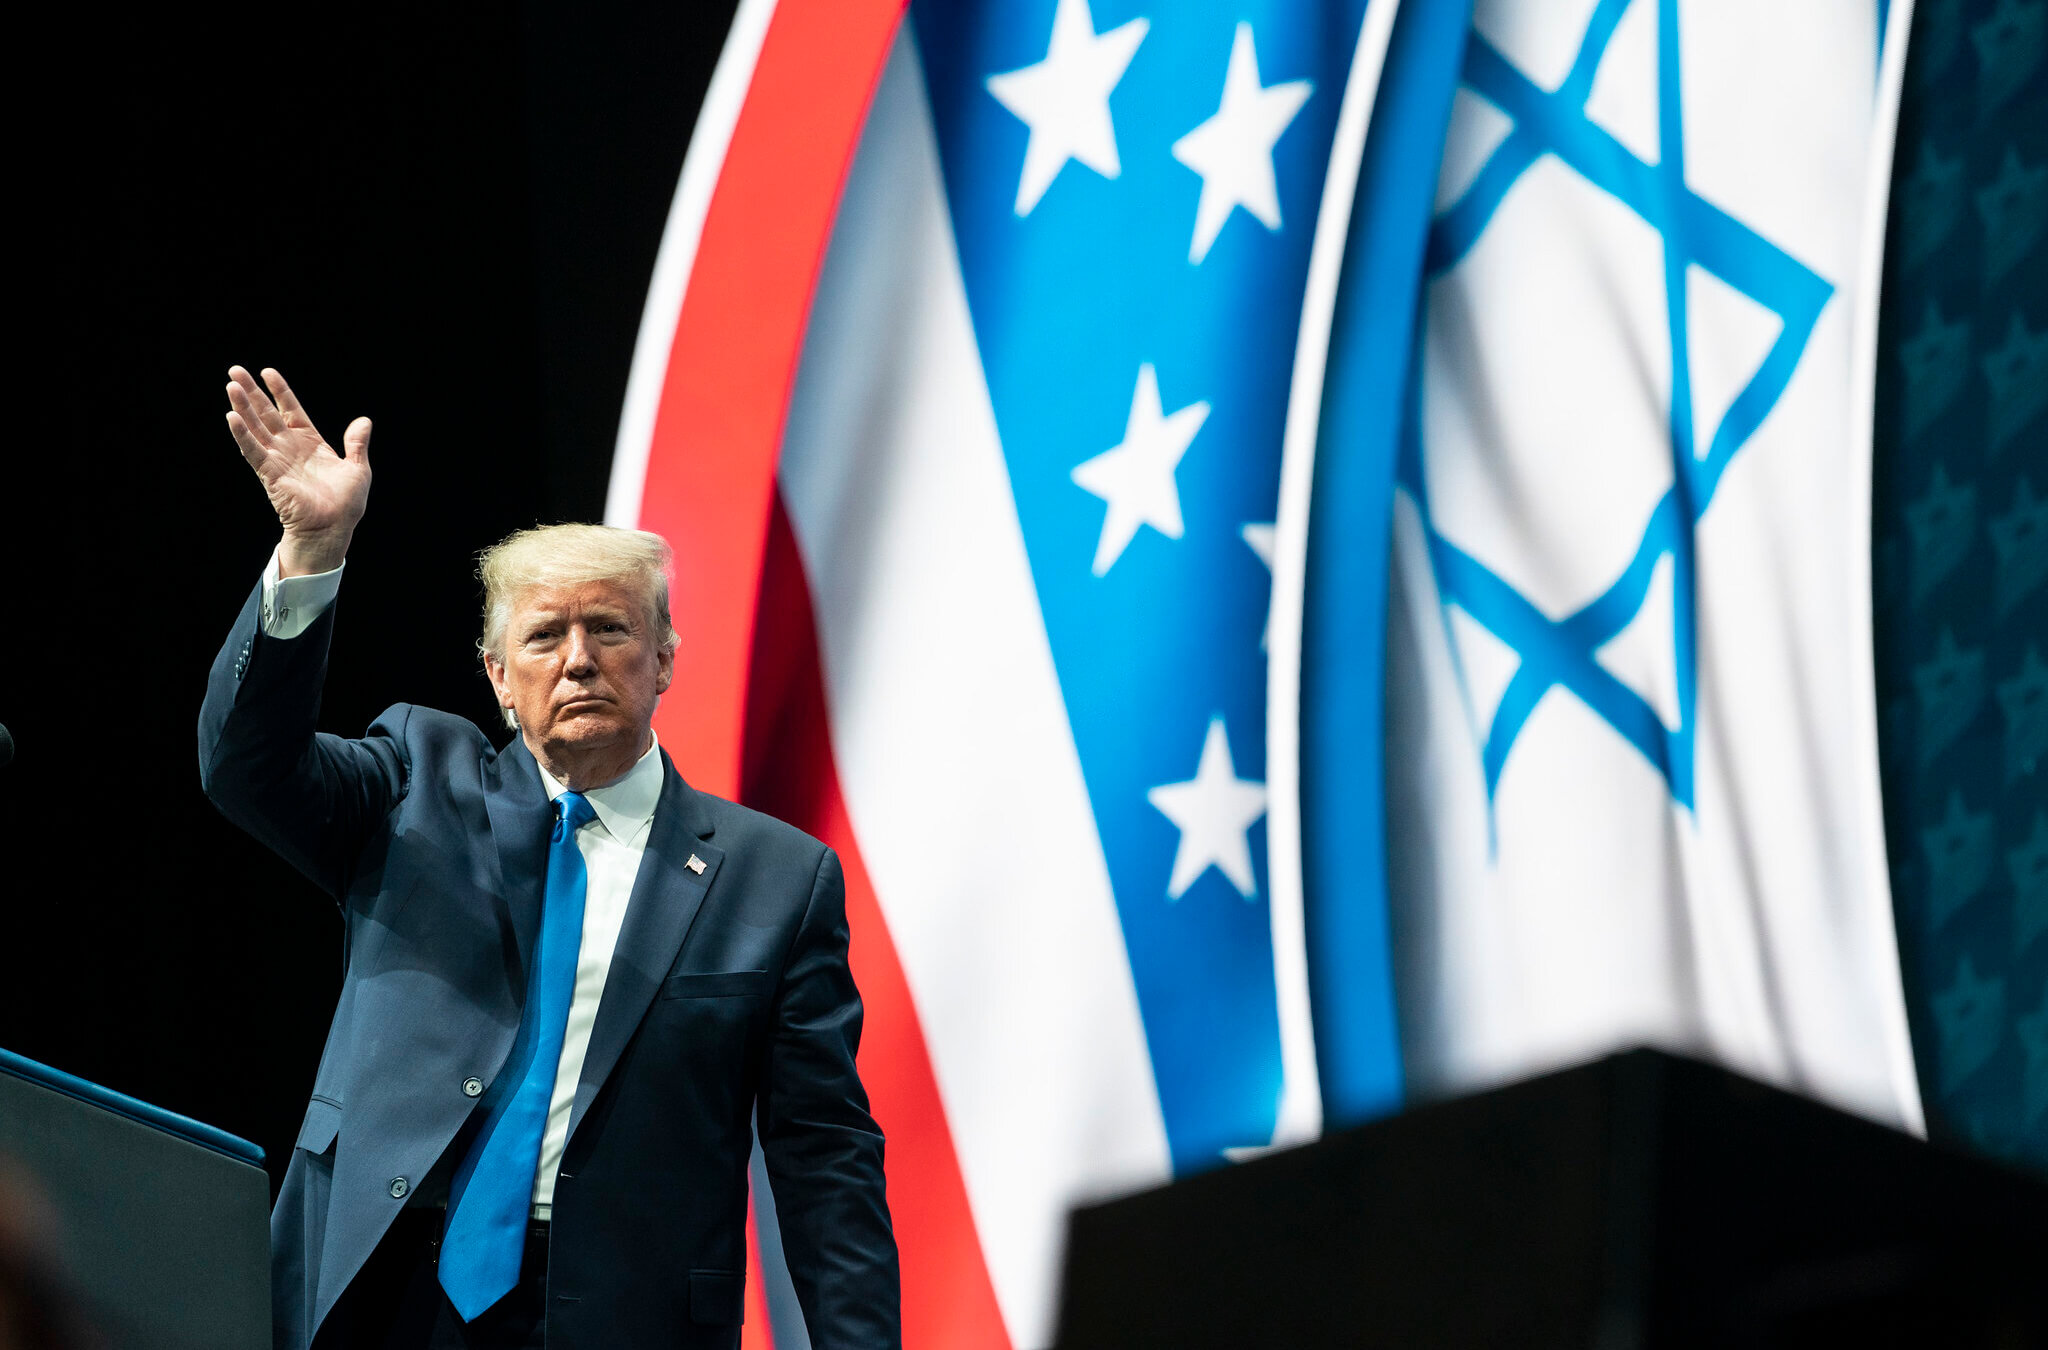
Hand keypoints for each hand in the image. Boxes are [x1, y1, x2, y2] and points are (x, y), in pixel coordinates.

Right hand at [225, 366, 371, 575]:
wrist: (333, 529)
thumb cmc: (345, 504)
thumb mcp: (358, 468)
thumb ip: (356, 443)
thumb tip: (364, 421)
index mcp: (310, 442)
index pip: (291, 410)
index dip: (280, 391)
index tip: (267, 371)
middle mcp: (290, 448)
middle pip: (267, 414)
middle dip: (252, 393)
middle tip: (234, 370)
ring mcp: (277, 459)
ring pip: (255, 428)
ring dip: (242, 407)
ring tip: (230, 385)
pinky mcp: (269, 474)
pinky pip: (253, 451)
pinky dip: (242, 434)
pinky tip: (231, 416)